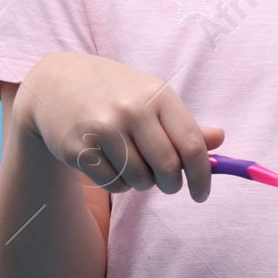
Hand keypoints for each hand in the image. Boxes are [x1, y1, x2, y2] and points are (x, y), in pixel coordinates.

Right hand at [19, 51, 224, 200]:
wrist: (57, 82)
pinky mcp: (78, 148)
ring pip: (139, 180)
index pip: (192, 145)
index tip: (202, 194)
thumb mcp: (153, 98)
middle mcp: (132, 110)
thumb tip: (219, 141)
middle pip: (167, 168)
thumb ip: (185, 124)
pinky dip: (119, 185)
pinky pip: (113, 184)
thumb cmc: (117, 94)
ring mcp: (103, 128)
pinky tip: (112, 166)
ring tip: (136, 167)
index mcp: (159, 96)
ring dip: (144, 184)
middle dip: (172, 185)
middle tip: (168, 184)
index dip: (202, 176)